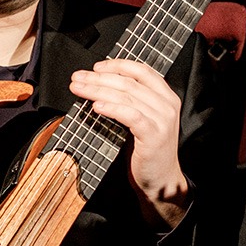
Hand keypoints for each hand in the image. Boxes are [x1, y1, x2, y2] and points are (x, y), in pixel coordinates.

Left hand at [69, 59, 188, 223]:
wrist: (161, 180)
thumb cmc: (148, 150)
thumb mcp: (144, 120)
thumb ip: (131, 102)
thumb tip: (101, 85)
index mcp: (166, 96)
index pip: (142, 71)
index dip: (117, 66)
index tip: (95, 67)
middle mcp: (167, 105)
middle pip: (129, 83)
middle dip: (99, 78)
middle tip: (78, 78)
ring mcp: (162, 120)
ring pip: (126, 97)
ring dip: (98, 91)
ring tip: (79, 89)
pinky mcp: (154, 135)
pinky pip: (130, 115)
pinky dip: (111, 108)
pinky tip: (96, 107)